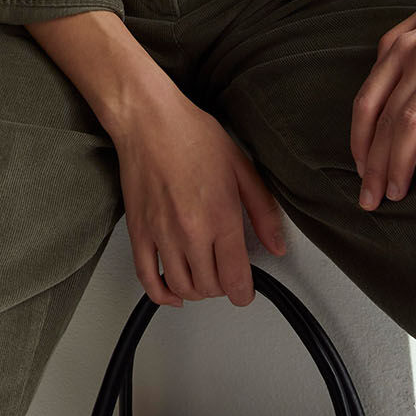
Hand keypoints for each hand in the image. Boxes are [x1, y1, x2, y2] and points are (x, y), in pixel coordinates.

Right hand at [112, 96, 288, 306]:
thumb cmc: (192, 136)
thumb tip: (277, 245)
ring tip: (203, 279)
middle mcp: (191, 232)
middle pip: (209, 287)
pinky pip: (147, 278)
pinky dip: (161, 294)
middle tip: (226, 276)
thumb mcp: (241, 168)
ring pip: (181, 287)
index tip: (245, 291)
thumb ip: (263, 212)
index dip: (243, 293)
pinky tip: (172, 292)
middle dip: (222, 289)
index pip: (235, 279)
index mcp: (221, 216)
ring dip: (196, 292)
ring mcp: (162, 234)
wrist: (149, 121)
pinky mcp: (138, 232)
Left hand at [351, 0, 415, 210]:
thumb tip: (380, 74)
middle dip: (373, 165)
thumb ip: (400, 42)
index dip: (359, 142)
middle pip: (385, 119)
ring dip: (399, 164)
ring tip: (397, 194)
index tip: (361, 171)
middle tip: (370, 199)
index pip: (366, 102)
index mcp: (402, 45)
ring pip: (412, 123)